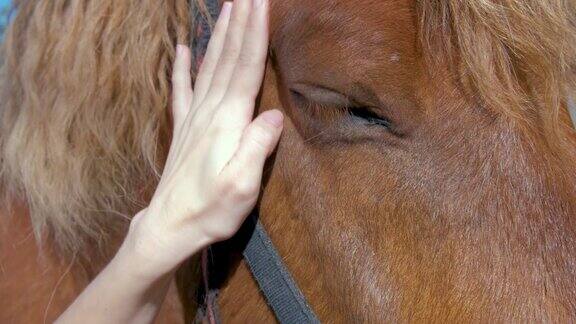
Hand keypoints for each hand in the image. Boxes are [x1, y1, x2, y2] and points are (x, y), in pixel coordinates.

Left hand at [123, 0, 280, 277]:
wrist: (169, 226)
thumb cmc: (210, 211)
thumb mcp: (242, 187)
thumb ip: (256, 148)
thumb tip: (274, 115)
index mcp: (227, 122)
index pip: (245, 68)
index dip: (255, 34)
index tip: (261, 3)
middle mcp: (209, 112)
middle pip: (228, 58)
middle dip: (241, 22)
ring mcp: (193, 117)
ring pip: (209, 66)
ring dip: (220, 34)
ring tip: (228, 7)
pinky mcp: (183, 128)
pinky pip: (181, 89)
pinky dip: (182, 65)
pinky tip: (184, 47)